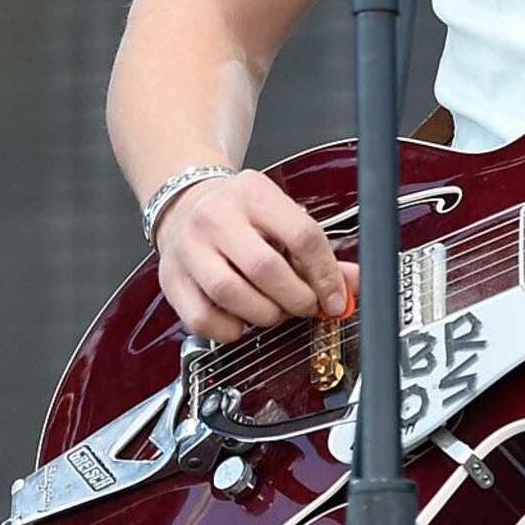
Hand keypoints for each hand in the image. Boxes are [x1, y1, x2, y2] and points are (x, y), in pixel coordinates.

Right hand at [154, 166, 354, 342]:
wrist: (185, 205)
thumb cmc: (240, 217)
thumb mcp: (280, 218)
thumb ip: (319, 254)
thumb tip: (354, 285)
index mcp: (252, 193)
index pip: (301, 235)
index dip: (325, 276)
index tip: (334, 300)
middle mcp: (215, 216)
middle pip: (264, 267)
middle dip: (295, 299)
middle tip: (303, 306)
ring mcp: (188, 247)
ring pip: (231, 294)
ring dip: (264, 315)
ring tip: (273, 311)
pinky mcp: (171, 278)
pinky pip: (203, 318)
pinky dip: (230, 330)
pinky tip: (240, 319)